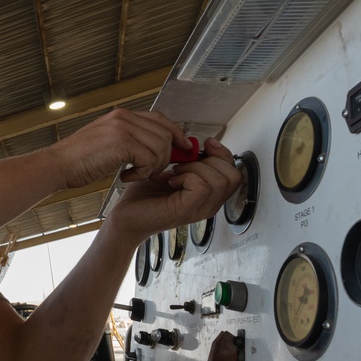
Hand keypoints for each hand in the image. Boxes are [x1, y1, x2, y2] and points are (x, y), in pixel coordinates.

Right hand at [48, 109, 193, 188]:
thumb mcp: (106, 142)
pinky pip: (149, 159)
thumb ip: (129, 139)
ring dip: (153, 167)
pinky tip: (126, 178)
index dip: (176, 133)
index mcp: (121, 115)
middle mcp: (124, 117)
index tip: (184, 147)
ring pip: (160, 147)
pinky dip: (143, 173)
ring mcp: (123, 128)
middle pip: (165, 133)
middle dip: (167, 155)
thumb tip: (154, 146)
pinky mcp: (122, 143)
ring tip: (136, 175)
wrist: (57, 166)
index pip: (160, 119)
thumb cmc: (78, 160)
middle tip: (152, 171)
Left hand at [107, 137, 241, 243]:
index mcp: (209, 195)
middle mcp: (209, 204)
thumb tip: (200, 143)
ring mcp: (200, 209)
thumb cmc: (145, 196)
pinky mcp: (187, 210)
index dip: (223, 154)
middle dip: (211, 160)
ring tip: (175, 172)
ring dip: (196, 167)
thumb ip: (189, 159)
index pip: (235, 173)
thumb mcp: (172, 171)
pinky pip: (202, 186)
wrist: (126, 216)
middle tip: (184, 163)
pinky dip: (187, 176)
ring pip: (219, 180)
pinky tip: (171, 181)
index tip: (205, 145)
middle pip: (234, 176)